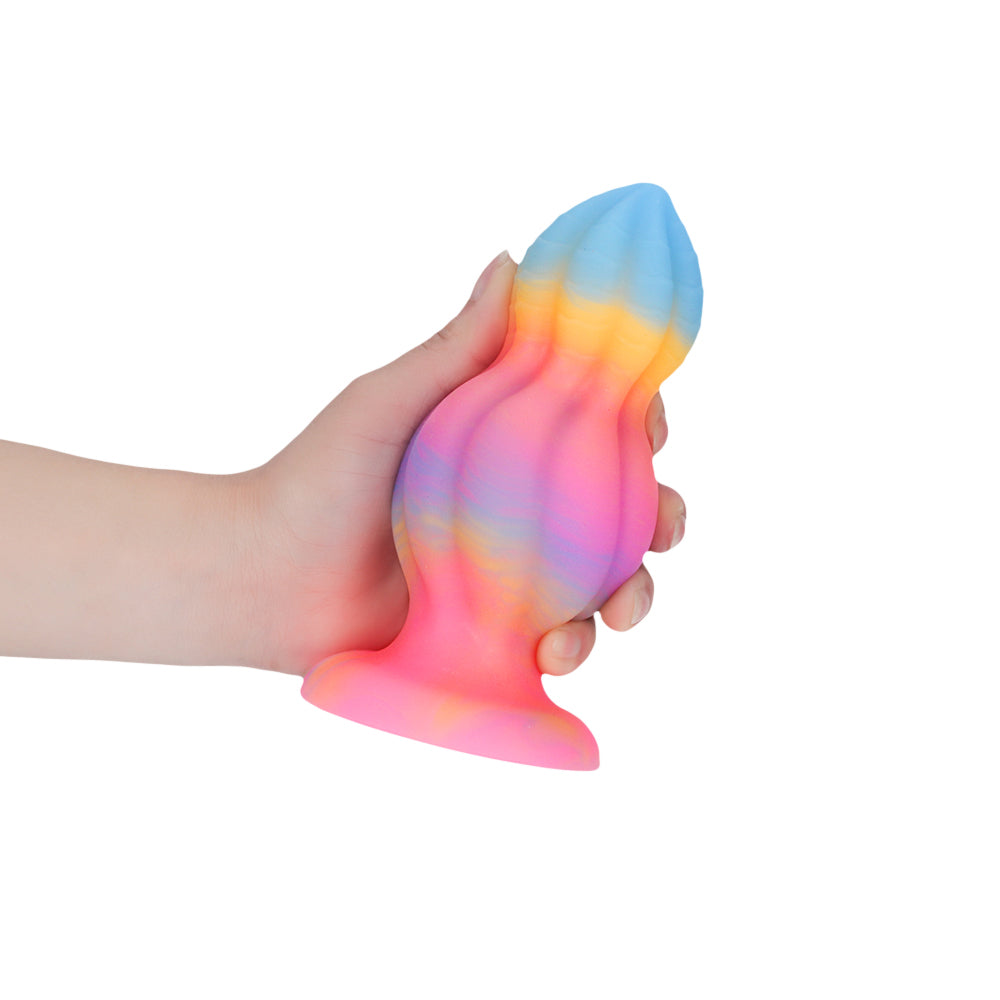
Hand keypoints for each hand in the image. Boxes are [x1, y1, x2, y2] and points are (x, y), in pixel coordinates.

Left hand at [238, 251, 687, 677]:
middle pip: (619, 510)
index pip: (591, 429)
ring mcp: (510, 576)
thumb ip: (456, 346)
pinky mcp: (495, 635)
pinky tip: (554, 653)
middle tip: (663, 528)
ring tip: (618, 613)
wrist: (263, 579)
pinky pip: (557, 641)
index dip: (638, 426)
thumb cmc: (318, 478)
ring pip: (602, 583)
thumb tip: (514, 260)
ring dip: (631, 596)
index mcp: (502, 447)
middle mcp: (517, 509)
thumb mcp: (389, 402)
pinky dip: (573, 650)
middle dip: (660, 518)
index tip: (653, 425)